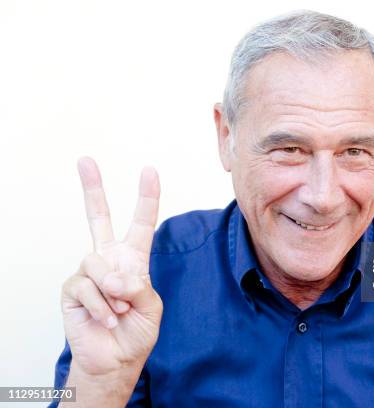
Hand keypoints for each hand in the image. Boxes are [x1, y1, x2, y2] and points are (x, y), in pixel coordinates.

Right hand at [61, 157, 162, 376]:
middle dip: (92, 188)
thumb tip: (113, 276)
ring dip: (113, 292)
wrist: (115, 360)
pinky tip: (107, 318)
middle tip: (85, 160)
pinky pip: (86, 287)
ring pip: (97, 265)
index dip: (146, 198)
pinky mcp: (72, 289)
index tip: (149, 171)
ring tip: (120, 309)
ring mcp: (89, 273)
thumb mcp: (151, 306)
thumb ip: (138, 286)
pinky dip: (101, 306)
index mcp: (133, 259)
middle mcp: (109, 260)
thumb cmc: (136, 331)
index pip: (141, 223)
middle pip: (98, 218)